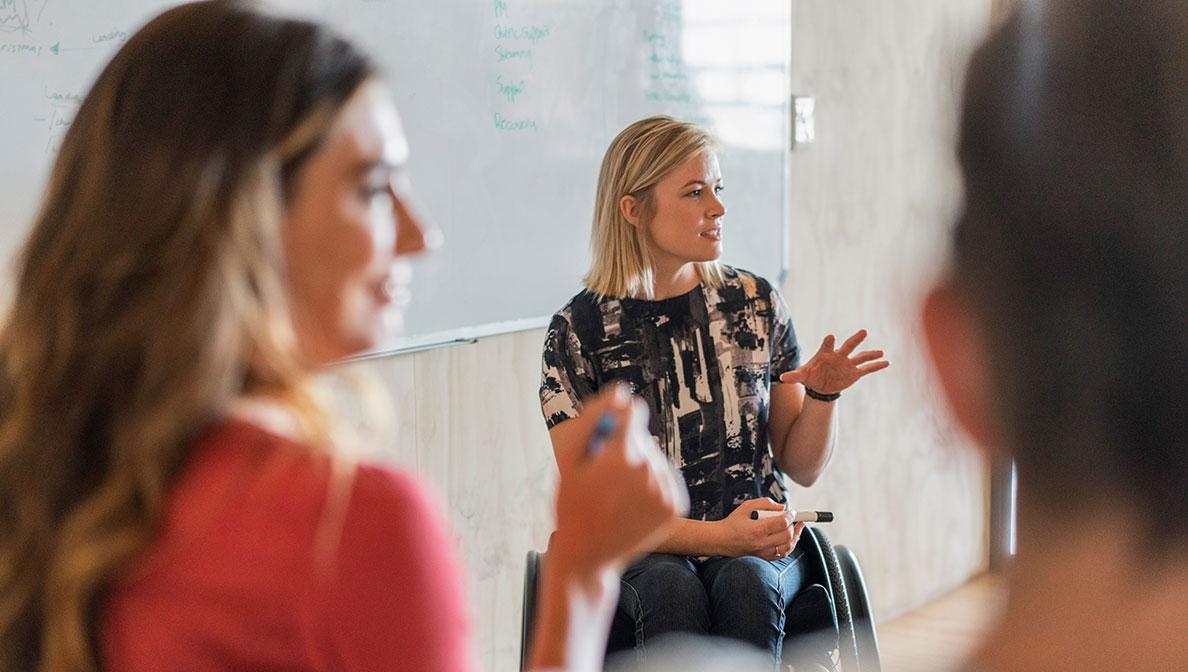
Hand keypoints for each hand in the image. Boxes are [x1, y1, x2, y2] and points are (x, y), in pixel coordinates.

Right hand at [551, 384, 688, 578]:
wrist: (589, 556)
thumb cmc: (572, 505)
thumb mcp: (569, 461)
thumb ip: (592, 420)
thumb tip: (620, 393)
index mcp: (620, 456)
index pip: (632, 412)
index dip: (615, 422)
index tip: (603, 440)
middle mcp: (649, 470)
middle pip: (642, 437)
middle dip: (623, 448)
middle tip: (601, 479)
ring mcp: (665, 490)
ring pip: (654, 458)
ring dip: (638, 468)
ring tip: (616, 494)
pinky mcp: (676, 505)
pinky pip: (665, 479)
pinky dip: (651, 485)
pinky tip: (631, 503)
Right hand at [718, 498, 804, 559]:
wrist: (721, 540)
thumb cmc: (732, 523)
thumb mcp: (746, 506)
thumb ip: (765, 503)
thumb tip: (782, 507)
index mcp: (757, 529)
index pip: (782, 523)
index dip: (791, 516)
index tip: (793, 512)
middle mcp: (761, 543)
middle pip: (787, 535)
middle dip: (794, 525)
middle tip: (794, 519)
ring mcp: (763, 552)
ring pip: (788, 547)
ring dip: (795, 537)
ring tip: (797, 528)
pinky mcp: (763, 557)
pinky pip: (782, 554)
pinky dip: (789, 546)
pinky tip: (789, 538)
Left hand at [779, 329, 888, 394]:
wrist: (820, 385)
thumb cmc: (811, 376)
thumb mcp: (802, 376)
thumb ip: (794, 376)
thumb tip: (782, 378)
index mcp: (825, 353)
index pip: (827, 344)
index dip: (829, 341)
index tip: (831, 337)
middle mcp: (839, 356)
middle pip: (848, 345)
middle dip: (855, 339)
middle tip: (864, 331)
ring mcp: (847, 364)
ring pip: (860, 356)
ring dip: (870, 354)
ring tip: (881, 351)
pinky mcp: (854, 373)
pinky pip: (867, 369)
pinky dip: (876, 366)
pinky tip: (887, 362)